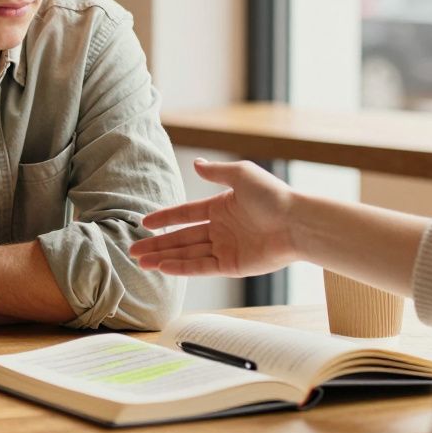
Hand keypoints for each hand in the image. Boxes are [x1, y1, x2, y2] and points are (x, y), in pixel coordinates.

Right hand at [128, 158, 299, 276]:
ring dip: (164, 258)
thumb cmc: (273, 195)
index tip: (144, 223)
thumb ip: (216, 172)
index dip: (164, 218)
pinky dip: (182, 268)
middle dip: (157, 244)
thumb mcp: (241, 175)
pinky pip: (202, 267)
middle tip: (133, 250)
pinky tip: (163, 267)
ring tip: (141, 262)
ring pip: (187, 254)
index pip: (185, 214)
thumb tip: (195, 164)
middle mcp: (220, 229)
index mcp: (221, 207)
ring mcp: (226, 248)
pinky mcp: (233, 265)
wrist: (298, 222)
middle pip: (181, 238)